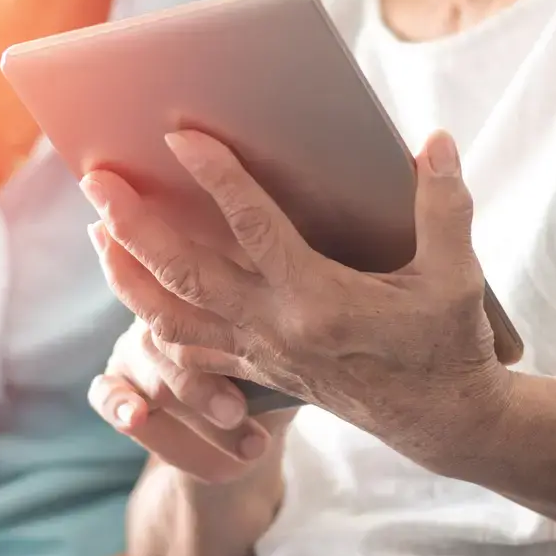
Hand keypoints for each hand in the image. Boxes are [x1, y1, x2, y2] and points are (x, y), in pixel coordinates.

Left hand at [80, 128, 512, 468]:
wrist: (435, 420)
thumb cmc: (446, 344)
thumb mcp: (458, 276)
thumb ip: (444, 206)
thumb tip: (435, 141)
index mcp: (320, 299)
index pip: (254, 228)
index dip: (216, 178)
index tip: (179, 135)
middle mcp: (274, 327)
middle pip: (185, 274)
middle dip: (135, 225)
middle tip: (97, 179)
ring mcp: (256, 352)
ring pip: (169, 317)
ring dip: (127, 275)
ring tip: (98, 231)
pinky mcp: (252, 368)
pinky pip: (186, 349)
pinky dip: (151, 319)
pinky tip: (133, 288)